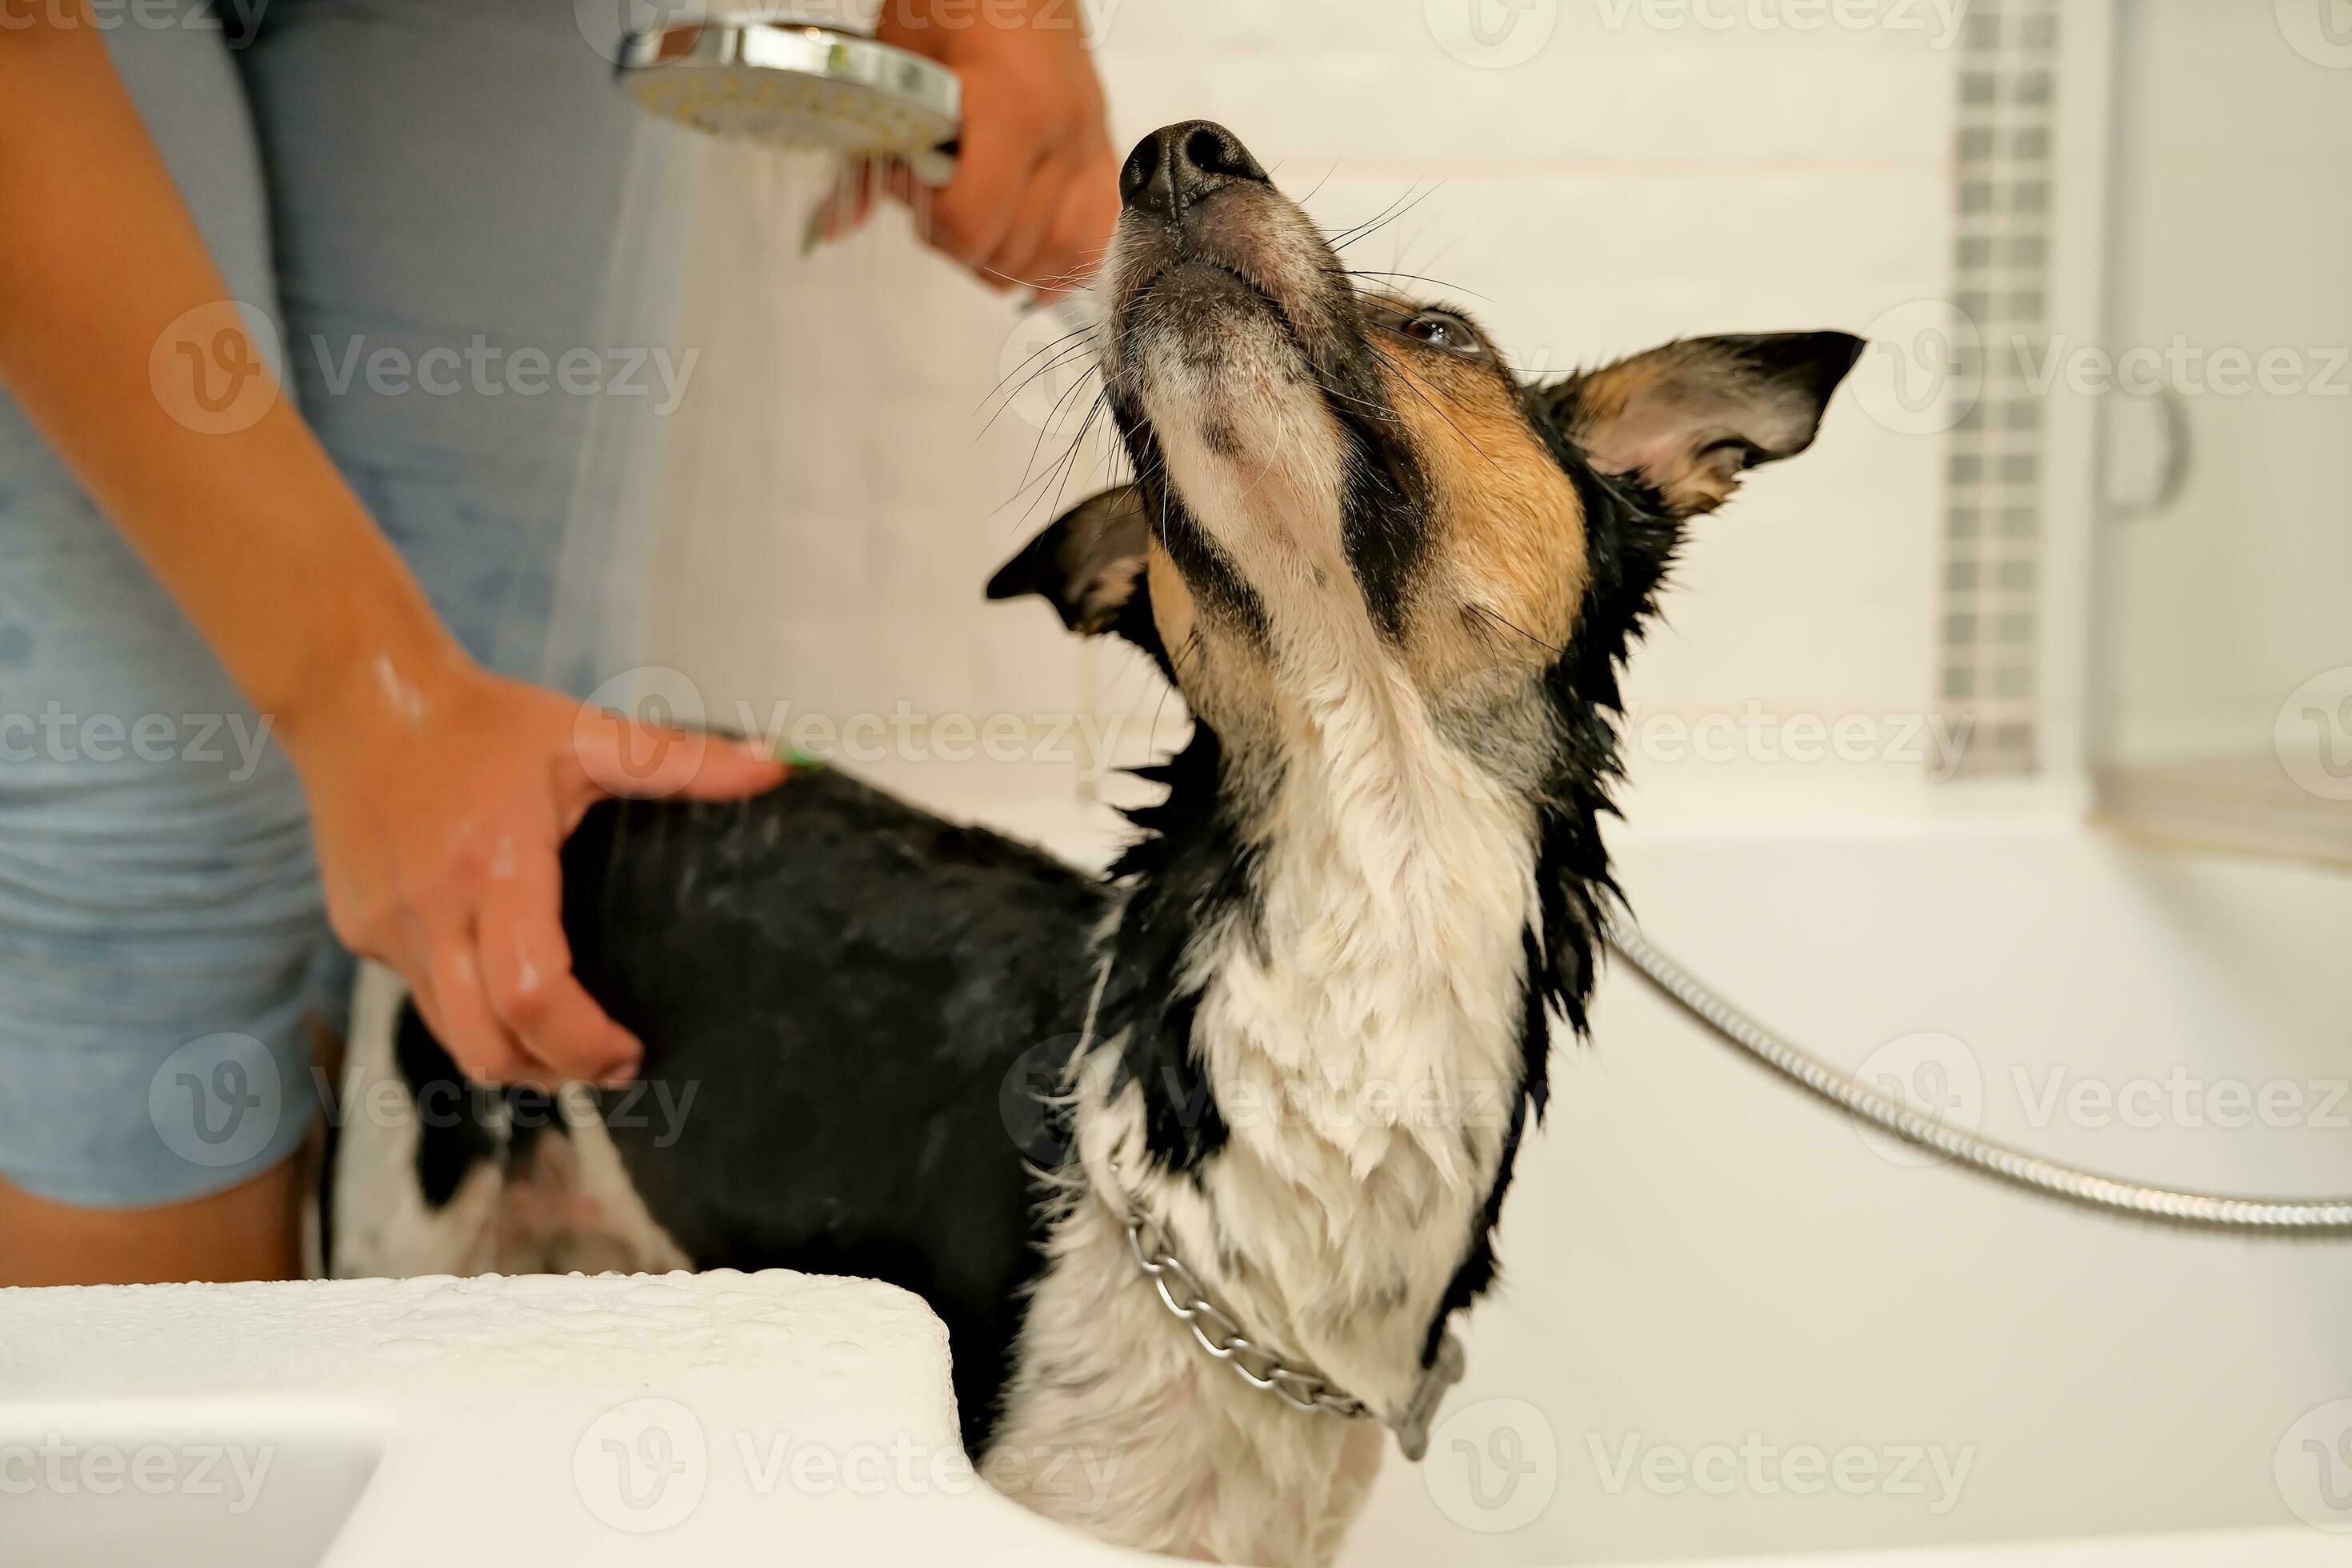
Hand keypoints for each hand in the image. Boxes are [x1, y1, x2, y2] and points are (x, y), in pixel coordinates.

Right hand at [291, 660, 786, 1086]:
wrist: (357, 695)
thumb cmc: (481, 718)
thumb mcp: (586, 734)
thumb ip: (683, 762)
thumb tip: (778, 768)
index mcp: (496, 868)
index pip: (531, 996)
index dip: (582, 1044)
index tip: (630, 1053)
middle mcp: (432, 912)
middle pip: (484, 1046)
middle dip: (551, 1073)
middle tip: (607, 1065)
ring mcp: (384, 929)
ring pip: (447, 1032)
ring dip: (507, 1051)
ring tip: (561, 1038)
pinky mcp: (356, 932)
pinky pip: (418, 994)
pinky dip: (465, 1007)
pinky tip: (498, 977)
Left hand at [817, 0, 1118, 293]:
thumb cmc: (955, 0)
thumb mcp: (894, 61)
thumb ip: (869, 149)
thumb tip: (834, 224)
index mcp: (1009, 108)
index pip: (972, 220)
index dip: (929, 218)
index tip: (909, 180)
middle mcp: (1061, 134)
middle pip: (1010, 249)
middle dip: (961, 241)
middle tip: (936, 196)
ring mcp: (1088, 144)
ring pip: (1059, 254)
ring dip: (1009, 261)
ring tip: (976, 225)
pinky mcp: (1103, 148)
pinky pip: (1099, 235)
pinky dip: (1065, 259)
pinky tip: (1031, 257)